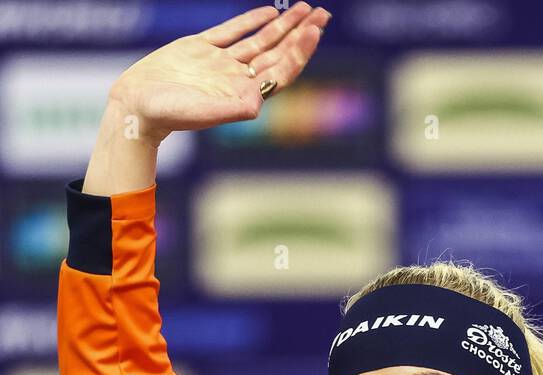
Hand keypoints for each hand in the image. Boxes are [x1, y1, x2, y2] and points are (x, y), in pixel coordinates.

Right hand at [108, 3, 330, 143]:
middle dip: (300, 33)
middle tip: (323, 14)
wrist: (137, 105)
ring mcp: (219, 63)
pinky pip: (232, 31)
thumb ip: (231, 108)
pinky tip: (269, 12)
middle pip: (277, 53)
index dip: (299, 52)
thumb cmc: (168, 114)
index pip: (280, 71)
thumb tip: (257, 104)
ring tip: (305, 9)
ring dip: (283, 25)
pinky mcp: (200, 48)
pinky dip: (251, 21)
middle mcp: (235, 78)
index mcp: (242, 94)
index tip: (314, 31)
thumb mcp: (200, 112)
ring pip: (260, 40)